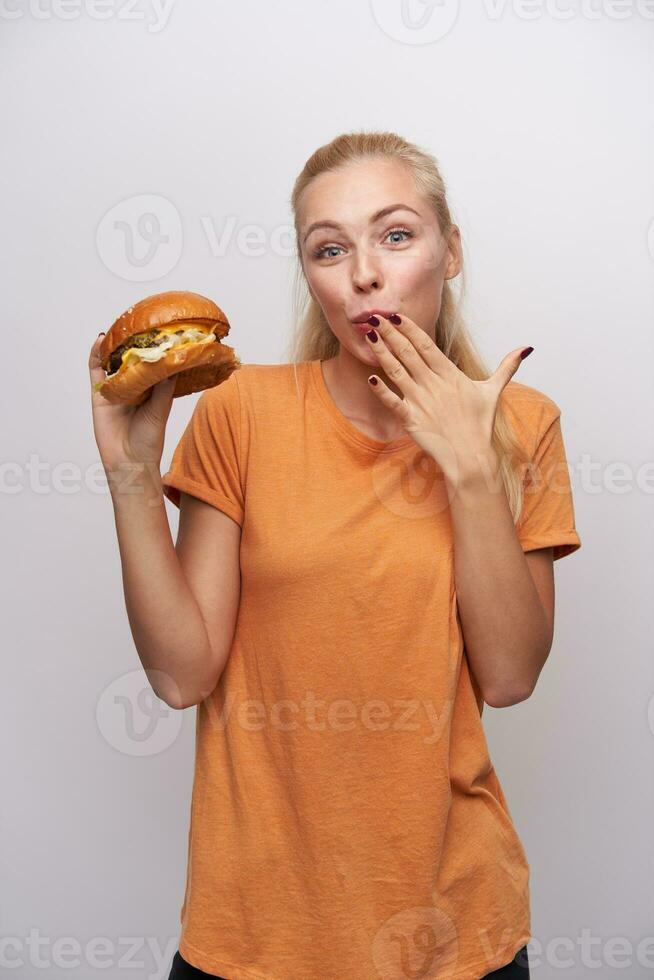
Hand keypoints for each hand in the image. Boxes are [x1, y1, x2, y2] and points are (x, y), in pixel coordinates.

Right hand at [88, 333, 176, 479]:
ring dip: (114, 346)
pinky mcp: (99, 395)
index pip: (152, 364)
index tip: (158, 331)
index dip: (154, 349)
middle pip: (130, 360)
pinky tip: (99, 341)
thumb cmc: (149, 440)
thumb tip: (172, 363)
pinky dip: (95, 356)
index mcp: (151, 391)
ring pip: (113, 363)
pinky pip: (95, 372)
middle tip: (136, 323)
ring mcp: (115, 390)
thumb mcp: (161, 410)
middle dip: (133, 343)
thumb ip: (163, 388)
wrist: (129, 462)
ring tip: (118, 328)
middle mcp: (133, 388)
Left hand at [363, 313, 532, 481]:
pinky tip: (370, 378)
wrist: (471, 457)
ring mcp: (421, 402)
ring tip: (369, 337)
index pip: (426, 345)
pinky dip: (381, 390)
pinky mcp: (411, 420)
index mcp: (450, 375)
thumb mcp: (493, 391)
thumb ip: (507, 367)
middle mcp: (433, 385)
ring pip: (397, 372)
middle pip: (408, 353)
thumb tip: (526, 348)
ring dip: (382, 353)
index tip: (395, 315)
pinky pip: (392, 402)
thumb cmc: (481, 425)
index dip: (410, 329)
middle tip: (374, 317)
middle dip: (390, 334)